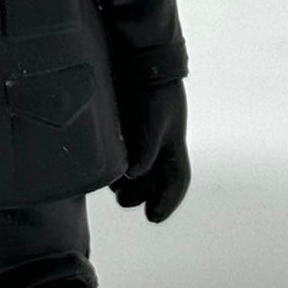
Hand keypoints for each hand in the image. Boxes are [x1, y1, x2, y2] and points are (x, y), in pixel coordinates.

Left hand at [111, 79, 188, 221]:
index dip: (168, 202)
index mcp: (175, 149)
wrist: (144, 71)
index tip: (153, 217)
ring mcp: (145, 145)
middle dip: (143, 197)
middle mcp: (162, 151)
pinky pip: (126, 163)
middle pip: (156, 185)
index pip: (177, 182)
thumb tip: (134, 175)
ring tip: (117, 191)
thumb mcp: (156, 123)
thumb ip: (147, 150)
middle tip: (126, 200)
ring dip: (131, 188)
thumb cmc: (156, 96)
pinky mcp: (130, 138)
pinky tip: (110, 177)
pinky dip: (120, 173)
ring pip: (140, 178)